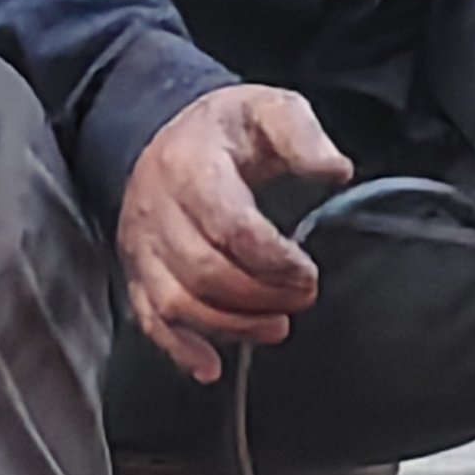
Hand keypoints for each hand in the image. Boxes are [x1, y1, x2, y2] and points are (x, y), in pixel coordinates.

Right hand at [120, 85, 353, 382]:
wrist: (169, 133)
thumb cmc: (227, 130)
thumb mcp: (270, 108)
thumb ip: (303, 136)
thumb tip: (335, 170)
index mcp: (191, 165)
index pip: (230, 226)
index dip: (273, 260)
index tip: (308, 272)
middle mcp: (156, 209)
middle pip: (203, 270)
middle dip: (259, 296)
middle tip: (302, 297)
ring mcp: (142, 245)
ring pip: (176, 302)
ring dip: (230, 327)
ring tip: (276, 326)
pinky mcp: (138, 272)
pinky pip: (150, 320)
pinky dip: (180, 350)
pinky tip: (211, 366)